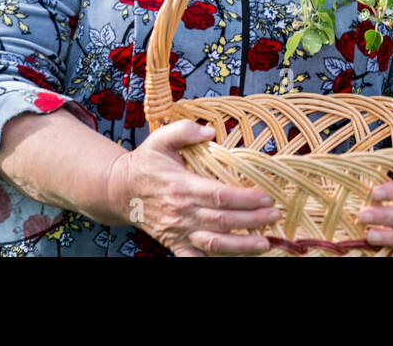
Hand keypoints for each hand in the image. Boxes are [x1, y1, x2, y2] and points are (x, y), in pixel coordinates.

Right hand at [109, 119, 281, 255]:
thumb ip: (184, 130)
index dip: (245, 198)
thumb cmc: (145, 163)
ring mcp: (177, 231)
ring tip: (264, 244)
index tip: (266, 197)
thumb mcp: (160, 139)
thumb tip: (209, 130)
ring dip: (241, 246)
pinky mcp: (174, 243)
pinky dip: (211, 262)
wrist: (118, 190)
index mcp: (181, 185)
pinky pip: (193, 258)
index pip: (219, 195)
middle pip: (222, 220)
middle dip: (252, 220)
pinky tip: (234, 260)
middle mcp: (181, 212)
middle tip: (275, 215)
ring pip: (213, 243)